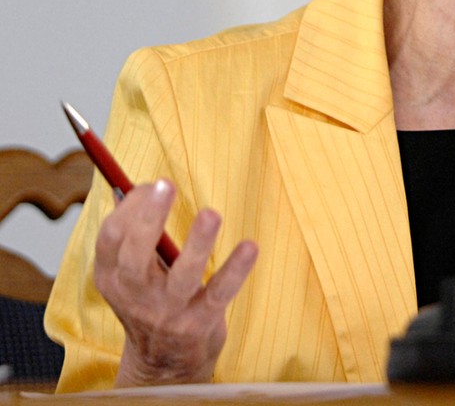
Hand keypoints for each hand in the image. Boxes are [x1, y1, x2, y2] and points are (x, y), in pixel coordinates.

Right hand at [93, 179, 257, 385]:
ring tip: (211, 214)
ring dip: (197, 244)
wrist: (164, 364)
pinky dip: (235, 270)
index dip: (131, 207)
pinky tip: (249, 247)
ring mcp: (167, 312)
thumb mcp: (133, 272)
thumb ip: (137, 235)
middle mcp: (134, 295)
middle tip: (165, 186)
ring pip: (181, 277)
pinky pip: (219, 293)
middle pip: (134, 256)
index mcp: (113, 277)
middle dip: (148, 220)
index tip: (155, 184)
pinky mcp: (199, 323)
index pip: (112, 238)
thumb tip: (146, 186)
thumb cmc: (153, 299)